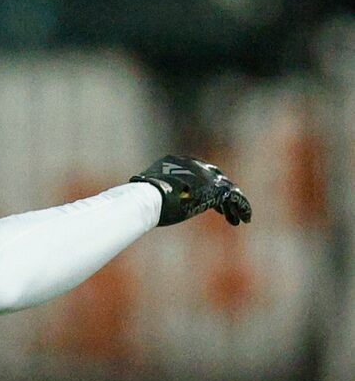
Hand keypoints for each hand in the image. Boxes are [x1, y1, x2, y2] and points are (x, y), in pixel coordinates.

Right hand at [130, 156, 251, 226]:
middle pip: (214, 177)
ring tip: (238, 219)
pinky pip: (235, 197)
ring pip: (226, 188)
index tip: (203, 199)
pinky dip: (241, 207)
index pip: (195, 171)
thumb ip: (149, 194)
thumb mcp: (144, 194)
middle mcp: (193, 165)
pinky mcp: (215, 190)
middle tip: (224, 210)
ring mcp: (205, 176)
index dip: (202, 185)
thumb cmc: (139, 200)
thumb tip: (134, 203)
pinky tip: (244, 219)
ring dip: (232, 205)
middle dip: (221, 195)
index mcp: (173, 161)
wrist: (148, 198)